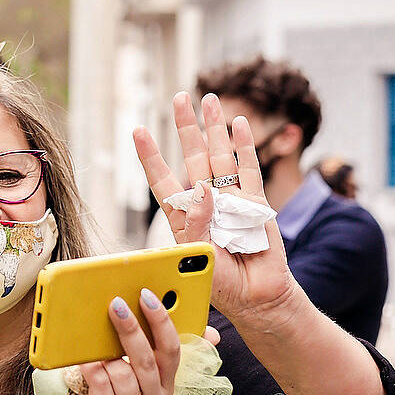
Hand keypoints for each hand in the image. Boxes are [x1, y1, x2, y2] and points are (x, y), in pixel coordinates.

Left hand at [35, 291, 182, 394]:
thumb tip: (148, 312)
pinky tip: (83, 362)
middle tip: (116, 305)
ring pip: (122, 373)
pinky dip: (91, 368)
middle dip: (131, 329)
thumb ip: (138, 350)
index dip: (162, 322)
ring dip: (105, 358)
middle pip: (147, 359)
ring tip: (91, 352)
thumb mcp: (123, 373)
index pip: (173, 351)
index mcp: (164, 387)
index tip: (148, 296)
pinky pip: (102, 385)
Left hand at [134, 92, 297, 323]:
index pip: (163, 180)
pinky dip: (244, 146)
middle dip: (185, 127)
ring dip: (214, 128)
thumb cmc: (220, 282)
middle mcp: (205, 202)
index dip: (151, 156)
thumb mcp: (198, 255)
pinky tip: (238, 124)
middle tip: (179, 97)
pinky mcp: (256, 202)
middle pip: (192, 157)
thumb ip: (197, 223)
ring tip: (209, 99)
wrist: (256, 296)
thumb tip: (202, 188)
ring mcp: (231, 199)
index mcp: (183, 216)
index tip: (138, 130)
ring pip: (220, 156)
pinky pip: (249, 169)